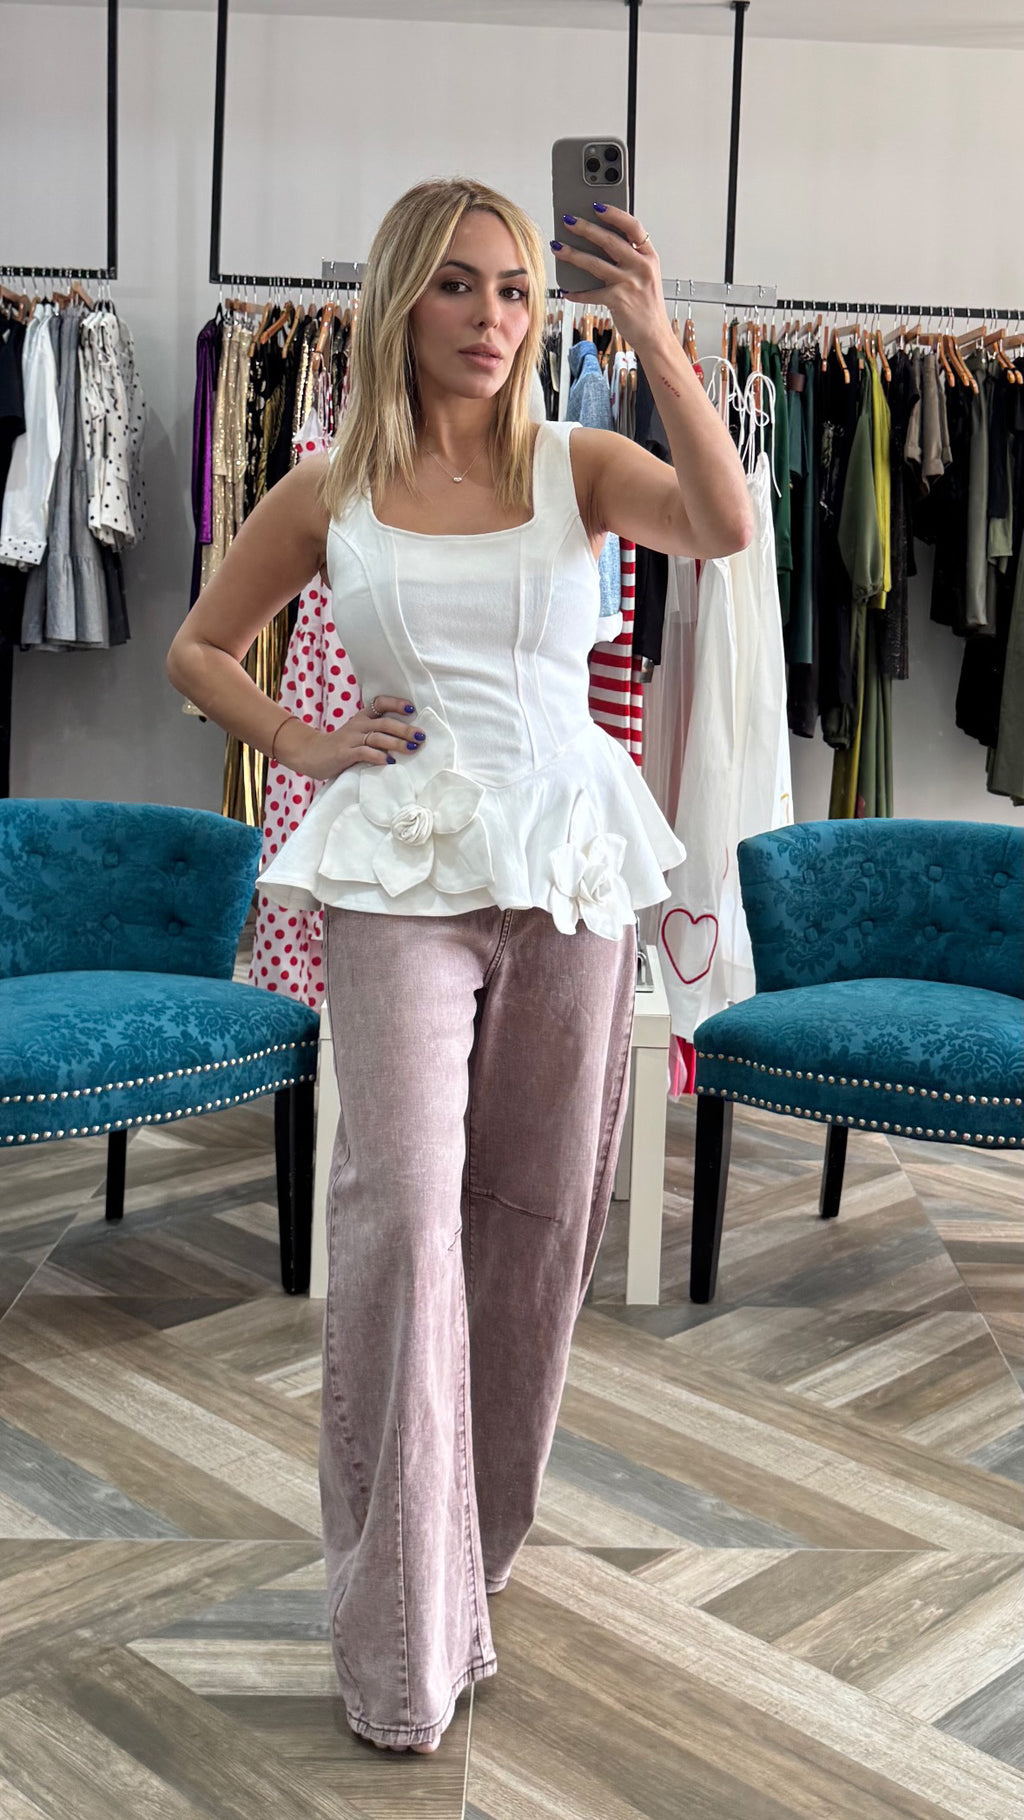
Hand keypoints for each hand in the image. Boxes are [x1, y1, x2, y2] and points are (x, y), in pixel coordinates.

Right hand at [282, 695, 426, 779]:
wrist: (310, 754)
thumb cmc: (340, 746)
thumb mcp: (358, 734)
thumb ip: (376, 734)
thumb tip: (406, 739)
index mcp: (362, 717)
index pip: (380, 703)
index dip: (396, 703)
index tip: (412, 708)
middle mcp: (358, 724)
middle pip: (384, 722)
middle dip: (405, 729)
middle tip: (421, 735)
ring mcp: (351, 738)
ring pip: (377, 737)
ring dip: (397, 743)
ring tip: (412, 748)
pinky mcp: (345, 753)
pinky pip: (364, 752)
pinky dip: (378, 756)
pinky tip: (390, 761)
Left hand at [552, 203, 668, 349]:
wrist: (654, 335)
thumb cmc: (647, 306)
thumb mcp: (646, 276)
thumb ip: (630, 258)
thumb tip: (601, 242)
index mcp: (649, 256)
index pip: (633, 227)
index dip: (614, 214)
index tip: (597, 206)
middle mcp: (641, 267)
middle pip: (609, 241)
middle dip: (585, 228)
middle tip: (568, 220)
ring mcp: (630, 283)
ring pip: (595, 264)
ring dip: (573, 254)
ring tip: (558, 247)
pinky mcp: (618, 301)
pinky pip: (592, 293)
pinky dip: (577, 294)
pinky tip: (567, 291)